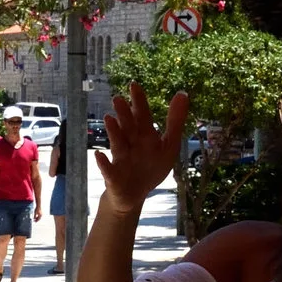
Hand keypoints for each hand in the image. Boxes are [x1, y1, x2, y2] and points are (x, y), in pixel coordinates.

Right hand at [93, 84, 186, 206]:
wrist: (133, 196)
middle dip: (125, 115)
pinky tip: (99, 155)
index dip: (139, 102)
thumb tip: (183, 93)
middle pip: (128, 128)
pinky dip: (103, 163)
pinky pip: (108, 170)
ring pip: (117, 144)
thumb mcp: (168, 145)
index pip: (142, 117)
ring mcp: (121, 160)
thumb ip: (175, 121)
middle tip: (118, 99)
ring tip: (109, 119)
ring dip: (113, 132)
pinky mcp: (113, 177)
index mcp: (144, 136)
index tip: (134, 85)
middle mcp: (130, 144)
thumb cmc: (150, 167)